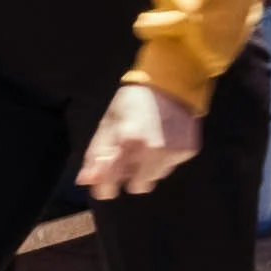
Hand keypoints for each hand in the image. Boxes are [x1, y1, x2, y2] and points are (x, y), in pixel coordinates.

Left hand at [75, 80, 200, 203]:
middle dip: (131, 176)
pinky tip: (163, 139)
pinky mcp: (187, 151)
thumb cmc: (134, 101)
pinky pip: (170, 167)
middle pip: (137, 187)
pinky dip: (164, 158)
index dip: (105, 187)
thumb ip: (96, 153)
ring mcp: (172, 152)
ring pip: (155, 178)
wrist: (172, 82)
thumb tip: (84, 181)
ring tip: (147, 143)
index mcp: (126, 140)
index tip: (104, 187)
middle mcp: (151, 150)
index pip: (111, 182)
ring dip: (148, 168)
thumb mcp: (109, 122)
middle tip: (129, 157)